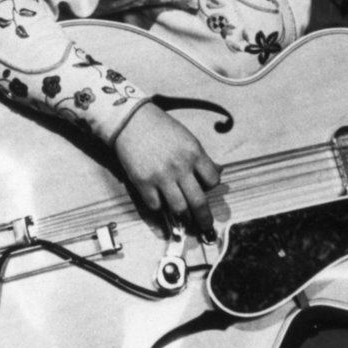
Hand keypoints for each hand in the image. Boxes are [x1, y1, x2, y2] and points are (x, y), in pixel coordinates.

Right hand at [114, 102, 222, 237]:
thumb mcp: (187, 138)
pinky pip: (156, 206)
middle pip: (198, 202)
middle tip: (205, 225)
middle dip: (204, 218)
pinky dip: (160, 208)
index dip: (211, 187)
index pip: (213, 181)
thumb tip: (216, 174)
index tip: (206, 189)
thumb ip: (200, 158)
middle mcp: (180, 167)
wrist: (132, 121)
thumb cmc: (162, 129)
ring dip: (183, 217)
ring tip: (184, 219)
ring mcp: (161, 177)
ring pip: (179, 209)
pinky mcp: (143, 183)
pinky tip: (161, 203)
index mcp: (194, 154)